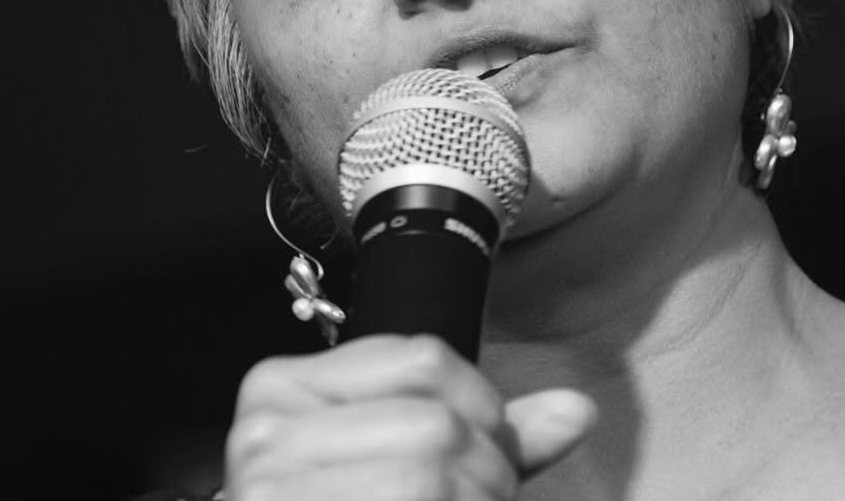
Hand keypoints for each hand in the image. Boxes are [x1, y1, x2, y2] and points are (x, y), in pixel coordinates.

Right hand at [224, 333, 596, 499]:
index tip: (495, 443)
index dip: (483, 403)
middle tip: (491, 496)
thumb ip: (488, 435)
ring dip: (477, 500)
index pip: (422, 357)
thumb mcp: (405, 459)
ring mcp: (267, 486)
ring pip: (426, 472)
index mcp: (285, 384)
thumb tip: (580, 410)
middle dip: (491, 469)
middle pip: (433, 421)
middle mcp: (263, 429)